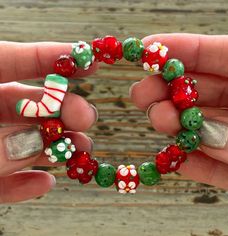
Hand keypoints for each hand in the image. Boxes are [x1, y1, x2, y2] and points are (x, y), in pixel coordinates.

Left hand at [0, 42, 97, 202]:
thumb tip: (32, 146)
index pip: (11, 60)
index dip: (51, 57)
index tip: (87, 60)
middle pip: (24, 104)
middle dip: (61, 109)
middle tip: (86, 118)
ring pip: (18, 140)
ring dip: (51, 146)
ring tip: (81, 150)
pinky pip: (0, 176)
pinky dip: (21, 181)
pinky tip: (44, 182)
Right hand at [130, 33, 227, 190]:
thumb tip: (206, 134)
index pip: (221, 54)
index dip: (183, 48)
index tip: (146, 48)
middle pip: (206, 90)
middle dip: (170, 89)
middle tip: (142, 95)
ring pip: (206, 127)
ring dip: (178, 126)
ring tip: (158, 121)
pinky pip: (218, 165)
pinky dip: (197, 164)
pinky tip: (175, 160)